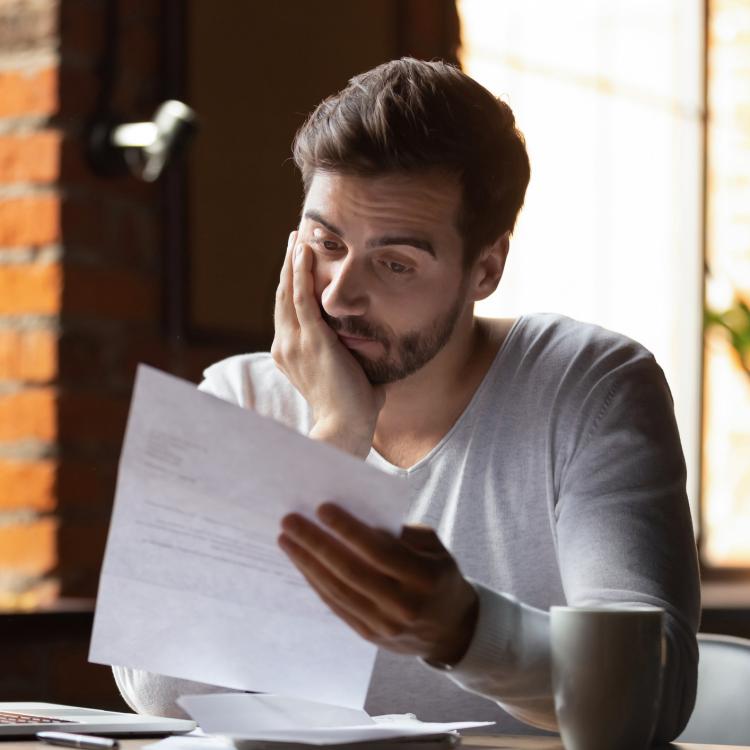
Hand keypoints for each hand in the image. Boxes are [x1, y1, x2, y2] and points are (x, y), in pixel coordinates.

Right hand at [271, 231, 384, 457]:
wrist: (346, 428)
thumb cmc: (352, 408)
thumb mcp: (348, 374)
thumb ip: (355, 357)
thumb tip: (375, 346)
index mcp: (290, 354)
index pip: (288, 311)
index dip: (291, 285)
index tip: (298, 264)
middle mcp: (285, 345)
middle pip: (283, 296)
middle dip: (289, 266)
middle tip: (294, 239)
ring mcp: (295, 342)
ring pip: (288, 291)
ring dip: (293, 261)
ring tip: (297, 236)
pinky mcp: (311, 339)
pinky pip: (302, 297)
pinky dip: (301, 272)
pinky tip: (303, 251)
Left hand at [278, 503, 478, 665]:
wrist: (451, 629)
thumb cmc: (438, 575)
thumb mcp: (434, 547)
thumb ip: (401, 533)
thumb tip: (356, 517)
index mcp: (425, 578)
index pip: (379, 551)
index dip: (348, 530)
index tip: (322, 508)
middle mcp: (404, 605)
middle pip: (351, 571)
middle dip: (316, 544)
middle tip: (290, 521)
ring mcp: (384, 625)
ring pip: (337, 590)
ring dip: (307, 563)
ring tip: (287, 539)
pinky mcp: (369, 635)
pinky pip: (336, 605)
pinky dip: (315, 582)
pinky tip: (301, 563)